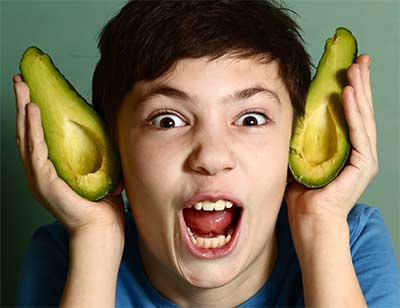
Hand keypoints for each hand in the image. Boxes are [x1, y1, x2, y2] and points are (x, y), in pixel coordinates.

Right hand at [13, 74, 125, 242]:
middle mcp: (39, 172)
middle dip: (23, 103)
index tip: (35, 90)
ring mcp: (38, 177)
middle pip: (26, 131)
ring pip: (26, 136)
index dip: (34, 112)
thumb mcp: (98, 171)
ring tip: (22, 86)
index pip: (38, 135)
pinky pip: (36, 149)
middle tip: (20, 80)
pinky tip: (33, 109)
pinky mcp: (44, 181)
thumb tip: (105, 131)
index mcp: (51, 170)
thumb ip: (96, 153)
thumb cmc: (102, 204)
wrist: (101, 230)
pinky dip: (33, 128)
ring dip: (24, 109)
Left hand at [285, 54, 377, 223]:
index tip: (346, 68)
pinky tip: (349, 94)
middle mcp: (358, 151)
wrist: (309, 221)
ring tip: (355, 68)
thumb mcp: (301, 157)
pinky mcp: (362, 166)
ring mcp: (363, 159)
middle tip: (359, 58)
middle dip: (360, 83)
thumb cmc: (303, 194)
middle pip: (361, 111)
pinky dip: (353, 113)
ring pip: (363, 118)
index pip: (350, 114)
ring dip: (359, 91)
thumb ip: (302, 139)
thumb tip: (292, 116)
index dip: (350, 90)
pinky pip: (358, 134)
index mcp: (345, 149)